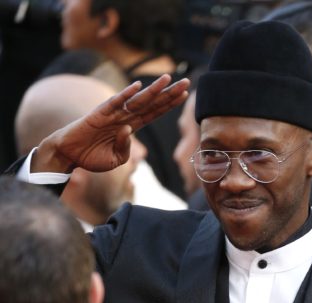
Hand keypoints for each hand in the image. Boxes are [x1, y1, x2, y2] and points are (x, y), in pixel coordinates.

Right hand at [32, 74, 189, 172]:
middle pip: (152, 103)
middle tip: (186, 82)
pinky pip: (114, 102)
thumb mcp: (116, 159)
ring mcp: (113, 113)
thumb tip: (128, 131)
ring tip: (168, 79)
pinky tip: (138, 86)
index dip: (169, 104)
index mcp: (131, 127)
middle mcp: (125, 117)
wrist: (69, 155)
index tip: (185, 94)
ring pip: (138, 100)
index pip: (155, 112)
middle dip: (169, 93)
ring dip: (153, 90)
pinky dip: (125, 94)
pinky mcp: (99, 113)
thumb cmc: (92, 157)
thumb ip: (126, 149)